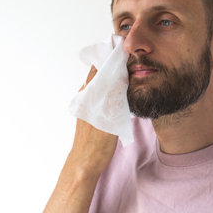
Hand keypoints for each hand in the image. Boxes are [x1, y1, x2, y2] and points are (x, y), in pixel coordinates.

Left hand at [37, 65, 117, 212]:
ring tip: (127, 71)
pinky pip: (102, 95)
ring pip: (101, 84)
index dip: (109, 57)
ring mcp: (88, 105)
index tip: (121, 49)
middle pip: (100, 74)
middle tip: (127, 58)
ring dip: (112, 76)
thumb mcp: (108, 117)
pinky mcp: (92, 114)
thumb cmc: (96, 144)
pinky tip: (122, 91)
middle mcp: (85, 97)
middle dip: (112, 64)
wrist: (85, 163)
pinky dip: (111, 89)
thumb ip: (113, 96)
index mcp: (87, 94)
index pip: (98, 68)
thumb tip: (119, 76)